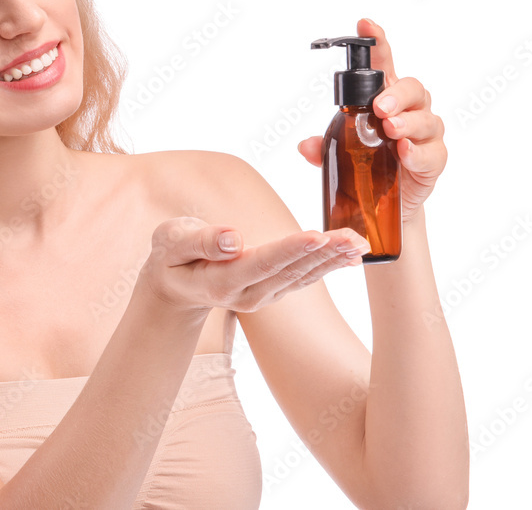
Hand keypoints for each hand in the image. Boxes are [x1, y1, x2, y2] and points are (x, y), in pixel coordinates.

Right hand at [138, 216, 368, 313]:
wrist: (175, 285)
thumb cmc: (171, 256)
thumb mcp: (171, 243)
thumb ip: (199, 241)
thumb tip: (232, 238)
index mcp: (222, 281)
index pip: (261, 262)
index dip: (289, 249)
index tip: (316, 235)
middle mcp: (248, 295)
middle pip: (290, 271)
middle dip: (324, 253)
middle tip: (355, 237)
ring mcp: (263, 296)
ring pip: (303, 276)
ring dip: (333, 259)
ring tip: (360, 243)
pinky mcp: (273, 290)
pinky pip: (304, 277)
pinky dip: (329, 265)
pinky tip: (351, 255)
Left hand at [297, 18, 446, 223]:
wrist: (387, 205)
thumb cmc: (366, 167)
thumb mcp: (339, 154)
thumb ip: (324, 146)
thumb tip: (305, 146)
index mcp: (385, 99)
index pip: (383, 64)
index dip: (377, 42)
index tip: (365, 23)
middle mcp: (409, 111)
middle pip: (413, 88)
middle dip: (396, 94)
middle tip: (379, 107)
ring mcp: (425, 135)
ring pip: (426, 118)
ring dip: (407, 122)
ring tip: (390, 130)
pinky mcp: (433, 160)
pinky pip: (432, 152)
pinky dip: (417, 151)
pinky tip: (404, 152)